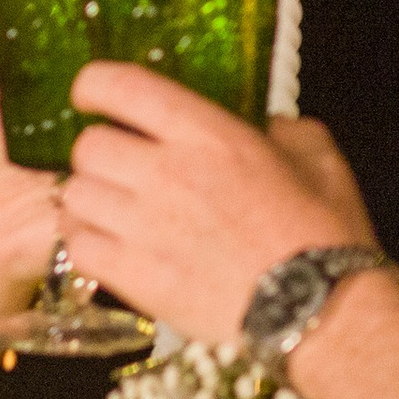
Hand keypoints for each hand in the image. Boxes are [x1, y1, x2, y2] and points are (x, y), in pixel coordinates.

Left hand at [59, 62, 376, 343]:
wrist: (317, 313)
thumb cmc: (324, 238)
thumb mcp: (321, 164)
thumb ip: (289, 133)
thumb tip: (271, 128)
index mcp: (209, 134)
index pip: (121, 87)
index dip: (93, 85)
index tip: (91, 96)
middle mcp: (167, 173)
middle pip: (88, 145)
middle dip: (97, 152)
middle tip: (115, 168)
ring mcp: (145, 226)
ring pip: (74, 194)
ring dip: (86, 198)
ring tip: (106, 210)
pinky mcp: (135, 277)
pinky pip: (77, 247)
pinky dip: (82, 242)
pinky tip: (103, 247)